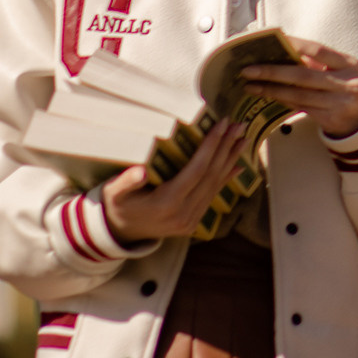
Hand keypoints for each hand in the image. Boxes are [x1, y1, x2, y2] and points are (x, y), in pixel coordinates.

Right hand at [101, 119, 248, 244]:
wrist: (120, 232)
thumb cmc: (117, 205)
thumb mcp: (115, 192)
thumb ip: (126, 182)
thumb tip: (140, 171)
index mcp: (166, 204)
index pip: (196, 170)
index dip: (211, 146)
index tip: (221, 125)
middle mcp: (183, 214)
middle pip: (210, 175)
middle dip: (226, 148)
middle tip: (239, 125)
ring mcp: (190, 220)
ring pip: (215, 185)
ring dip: (230, 159)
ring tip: (242, 138)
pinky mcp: (193, 221)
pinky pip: (212, 195)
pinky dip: (225, 178)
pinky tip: (237, 164)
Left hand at [241, 41, 357, 138]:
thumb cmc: (349, 85)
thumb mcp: (342, 69)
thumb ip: (317, 62)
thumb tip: (283, 51)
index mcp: (348, 64)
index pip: (318, 50)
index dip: (294, 45)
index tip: (271, 41)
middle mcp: (345, 83)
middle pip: (303, 76)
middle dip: (272, 72)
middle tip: (248, 70)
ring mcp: (339, 103)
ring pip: (299, 96)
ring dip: (272, 90)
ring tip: (251, 86)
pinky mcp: (330, 120)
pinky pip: (301, 108)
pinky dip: (283, 101)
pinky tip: (268, 96)